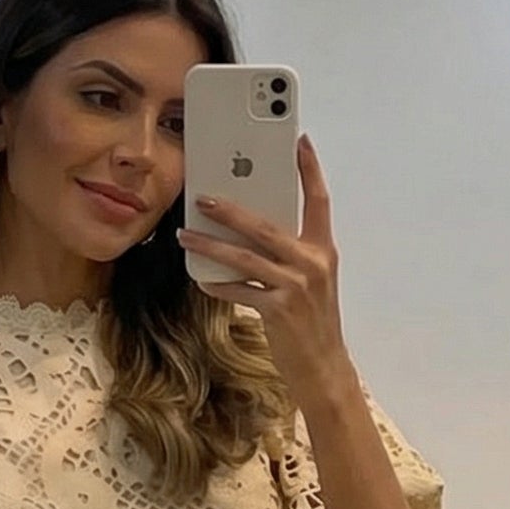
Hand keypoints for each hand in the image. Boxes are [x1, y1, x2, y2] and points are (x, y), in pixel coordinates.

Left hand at [177, 133, 344, 403]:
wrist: (323, 367)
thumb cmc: (313, 323)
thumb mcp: (312, 282)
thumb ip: (292, 254)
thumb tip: (255, 232)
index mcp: (323, 250)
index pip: (319, 200)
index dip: (309, 169)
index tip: (299, 141)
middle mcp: (312, 263)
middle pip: (266, 225)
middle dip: (231, 208)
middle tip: (204, 196)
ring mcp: (295, 287)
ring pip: (245, 257)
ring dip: (211, 245)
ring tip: (186, 235)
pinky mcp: (278, 310)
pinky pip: (239, 290)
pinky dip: (218, 284)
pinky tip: (201, 278)